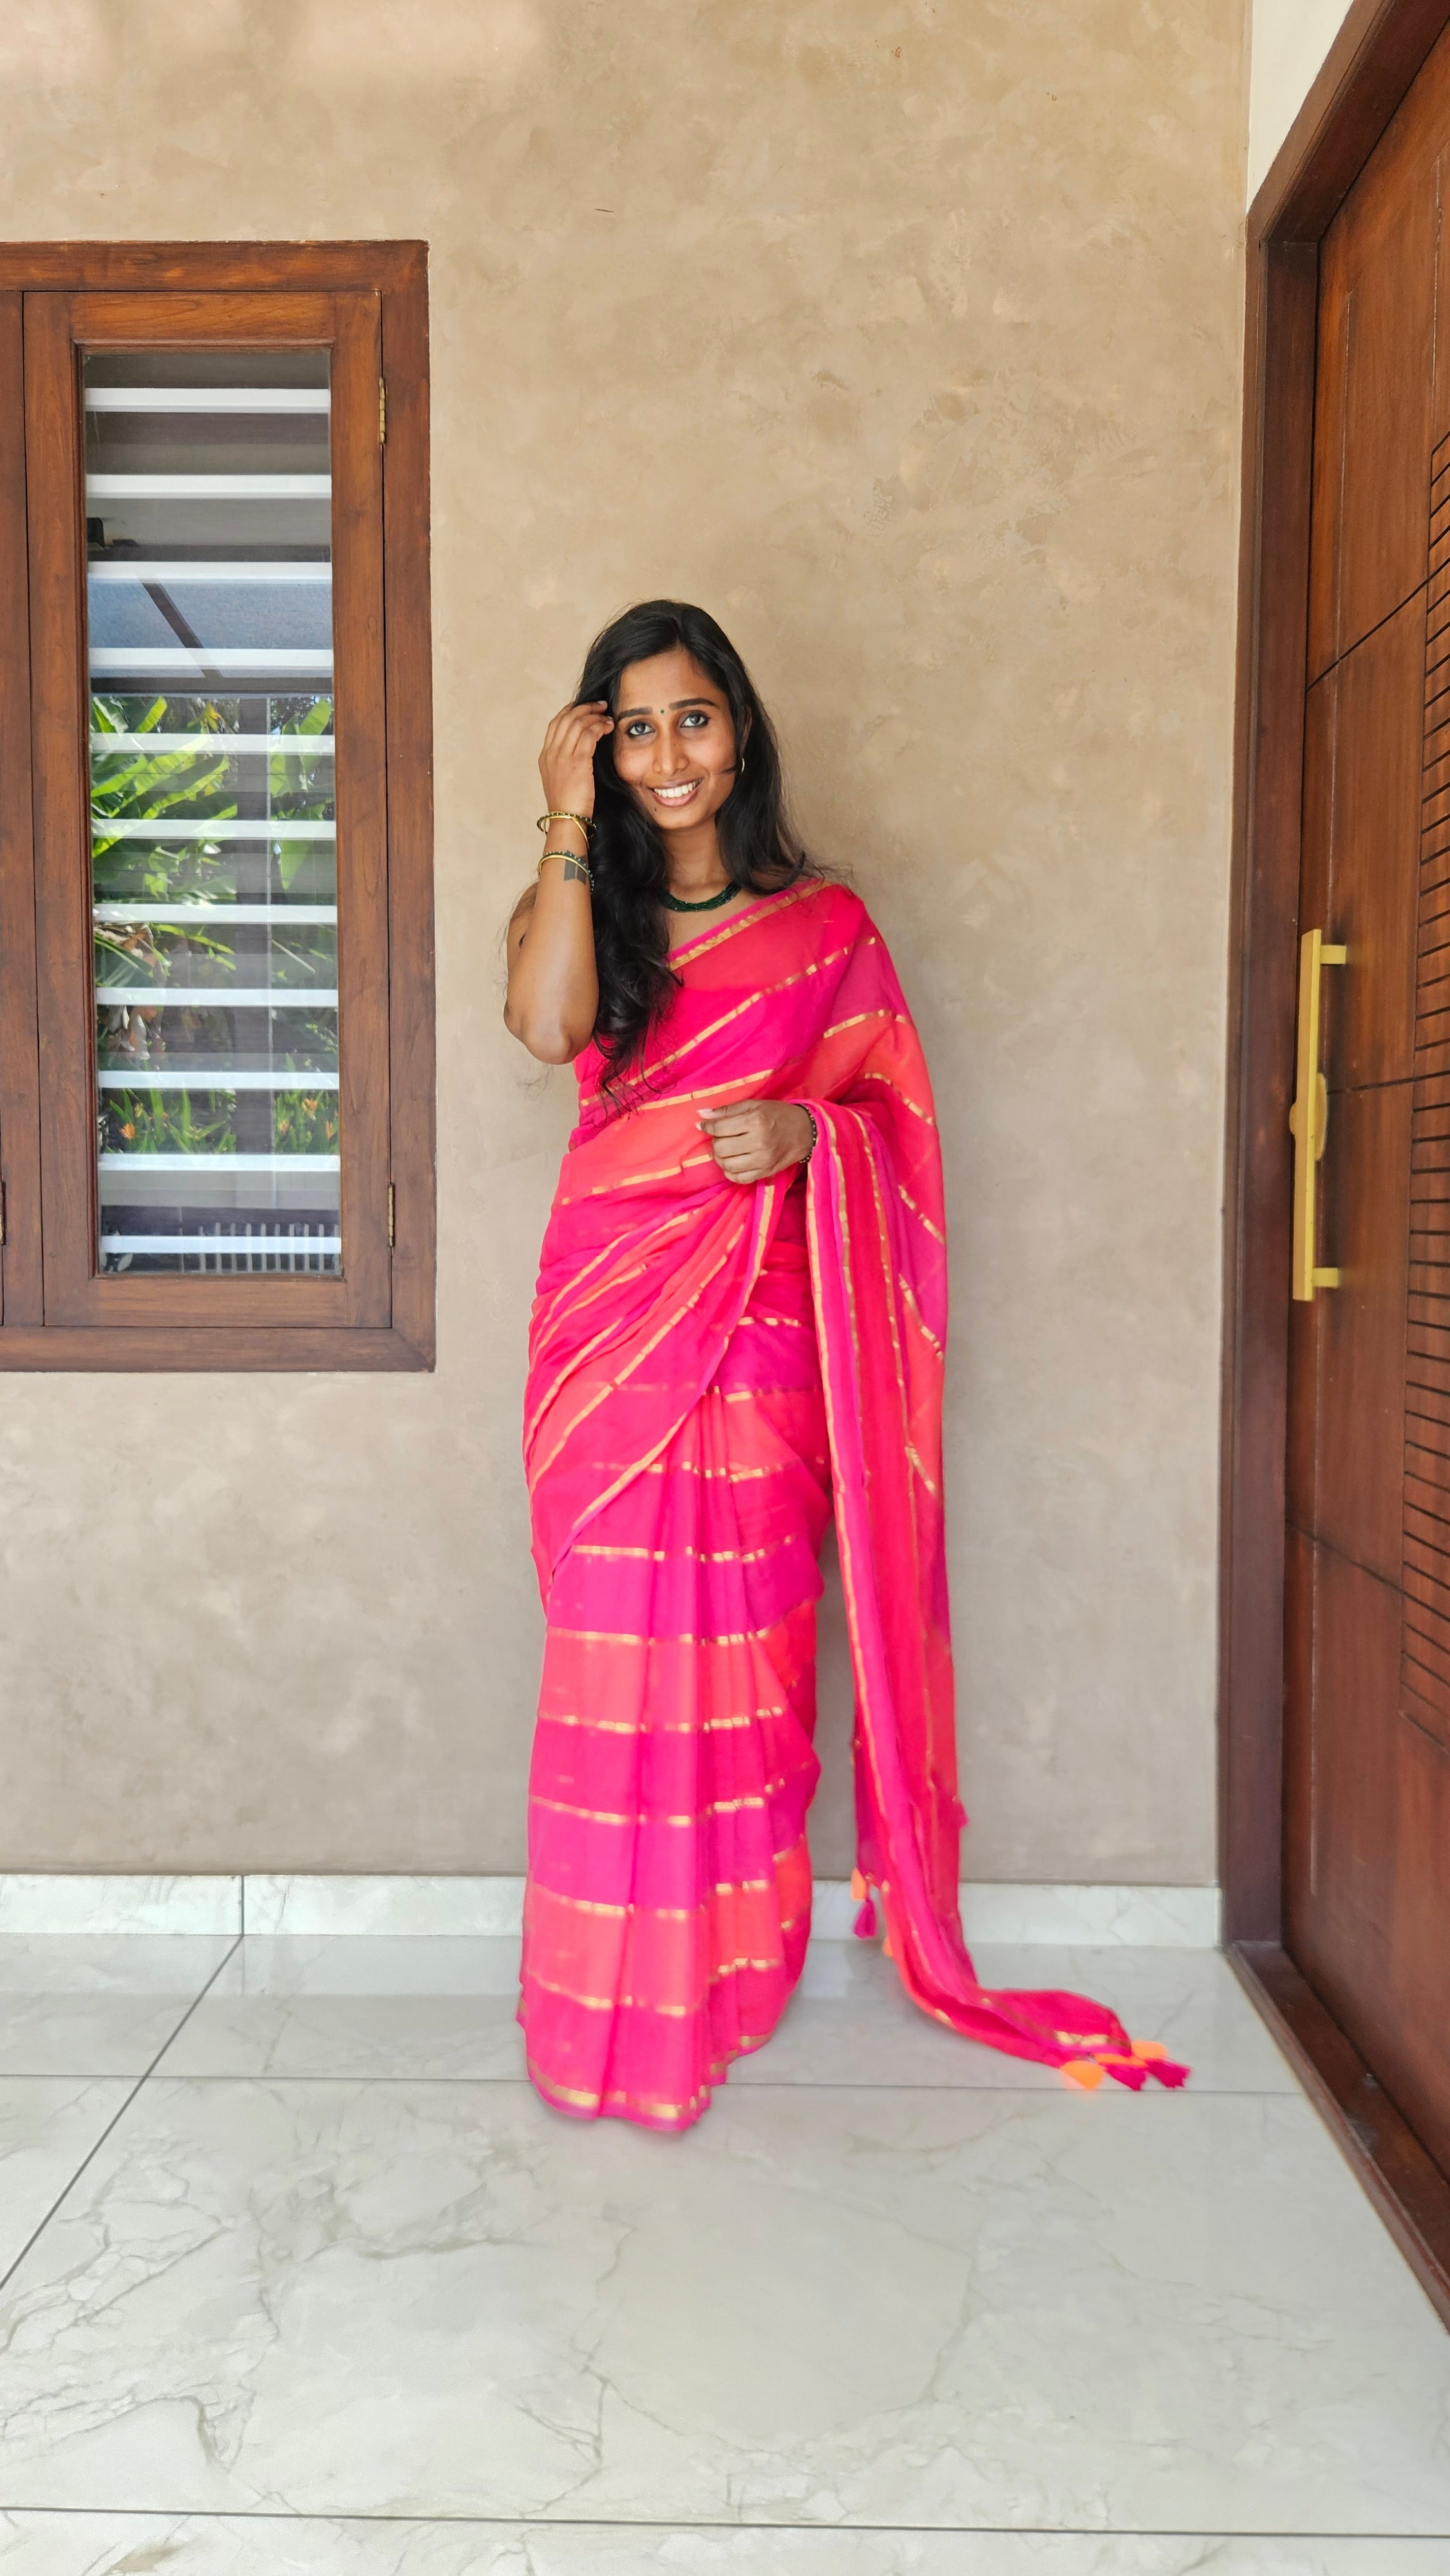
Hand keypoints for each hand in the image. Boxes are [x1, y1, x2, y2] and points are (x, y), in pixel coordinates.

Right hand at [539, 699, 612, 823]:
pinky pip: (588, 734)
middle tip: (601, 706)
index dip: (570, 711)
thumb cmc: (569, 805)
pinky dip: (600, 726)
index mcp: (545, 757)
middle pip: (566, 718)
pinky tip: (608, 727)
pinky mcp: (577, 761)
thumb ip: (566, 763)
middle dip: (585, 708)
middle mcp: (551, 753)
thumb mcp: (561, 780)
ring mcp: (562, 756)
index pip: (555, 724)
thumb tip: (582, 750)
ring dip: (595, 715)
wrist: (567, 820)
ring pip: (578, 723)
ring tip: (607, 716)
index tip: (584, 708)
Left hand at [698, 1098, 814, 1184]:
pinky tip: (734, 1162)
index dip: (707, 1127)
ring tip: (727, 1149)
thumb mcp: (754, 1105)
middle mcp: (759, 1142)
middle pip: (720, 1148)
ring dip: (721, 1158)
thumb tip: (701, 1115)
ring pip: (727, 1165)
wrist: (805, 1131)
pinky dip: (730, 1172)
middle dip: (715, 1142)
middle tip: (722, 1136)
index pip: (719, 1128)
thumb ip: (727, 1110)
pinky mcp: (765, 1172)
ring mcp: (763, 1160)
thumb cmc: (778, 1115)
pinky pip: (739, 1178)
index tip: (704, 1125)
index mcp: (756, 1121)